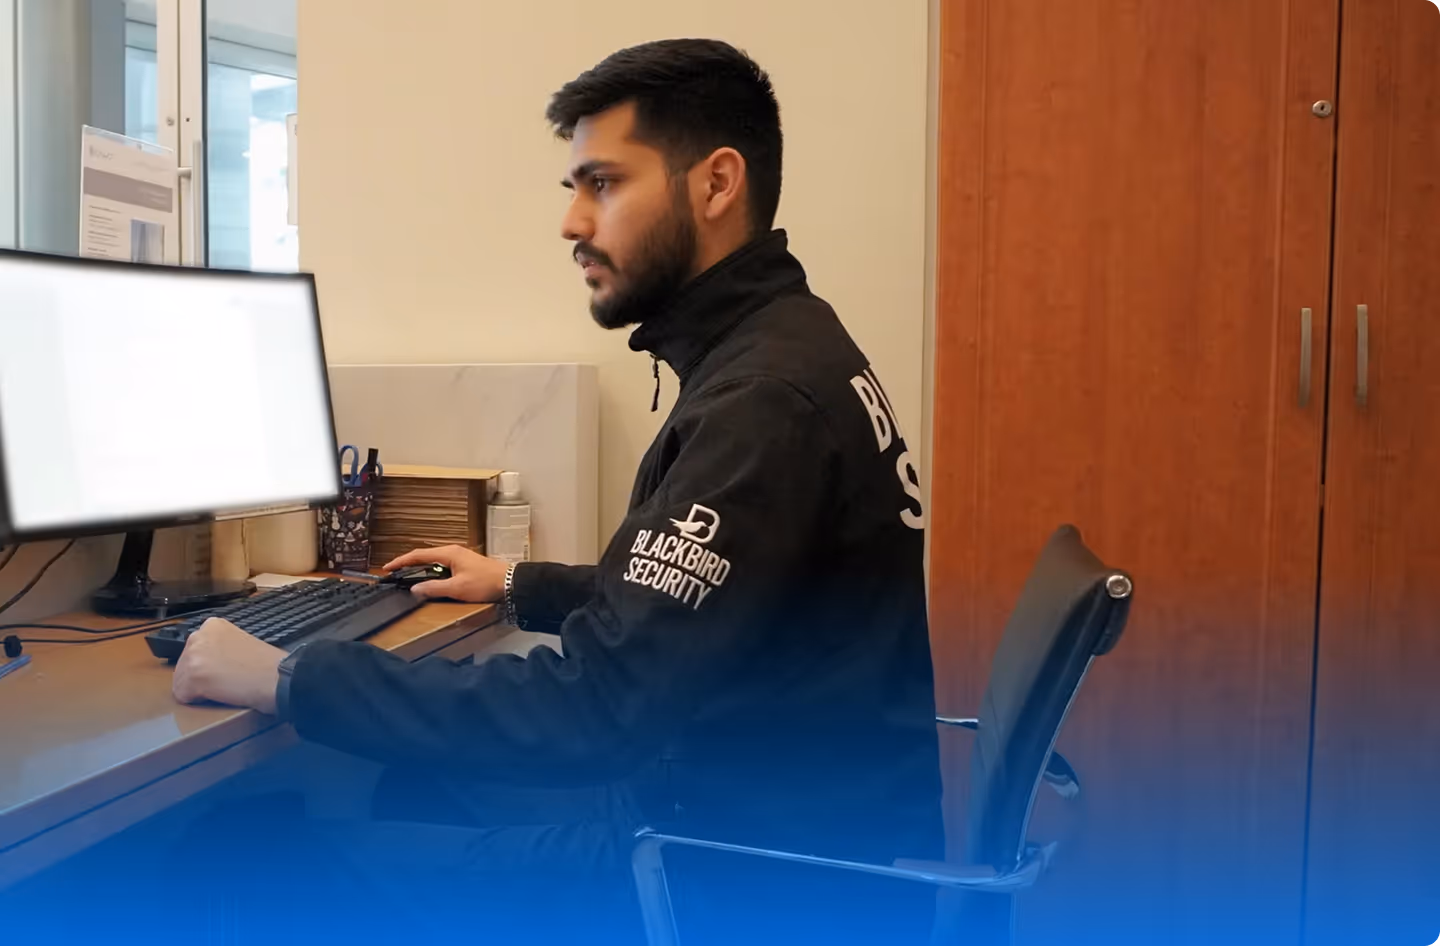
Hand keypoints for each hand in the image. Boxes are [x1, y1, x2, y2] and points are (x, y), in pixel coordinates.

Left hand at [172, 618, 285, 713]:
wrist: (278, 677)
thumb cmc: (267, 664)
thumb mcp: (240, 641)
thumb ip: (219, 645)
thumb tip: (209, 660)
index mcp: (212, 625)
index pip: (194, 649)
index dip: (208, 662)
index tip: (223, 667)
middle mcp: (198, 636)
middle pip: (184, 664)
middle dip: (199, 675)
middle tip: (224, 679)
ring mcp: (194, 656)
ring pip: (181, 680)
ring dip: (198, 688)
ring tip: (224, 686)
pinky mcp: (192, 677)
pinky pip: (182, 695)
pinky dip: (197, 700)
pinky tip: (219, 694)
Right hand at [383, 545, 507, 602]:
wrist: (510, 582)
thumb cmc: (485, 583)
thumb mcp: (457, 589)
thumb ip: (434, 589)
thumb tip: (414, 589)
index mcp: (448, 553)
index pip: (418, 555)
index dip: (401, 561)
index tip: (387, 568)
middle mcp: (452, 552)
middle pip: (424, 556)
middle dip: (408, 565)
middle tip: (395, 575)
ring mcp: (459, 557)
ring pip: (433, 561)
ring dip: (420, 569)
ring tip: (408, 579)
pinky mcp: (465, 565)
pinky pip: (442, 566)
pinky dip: (432, 572)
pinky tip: (430, 581)